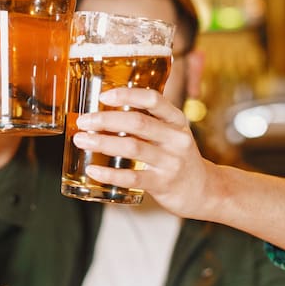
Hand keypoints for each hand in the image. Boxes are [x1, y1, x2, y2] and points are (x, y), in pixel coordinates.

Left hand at [71, 87, 212, 217]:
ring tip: (81, 140)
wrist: (203, 190)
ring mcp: (171, 162)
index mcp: (176, 120)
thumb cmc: (176, 156)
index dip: (127, 95)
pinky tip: (92, 170)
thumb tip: (104, 109)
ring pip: (132, 148)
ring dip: (102, 142)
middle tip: (83, 121)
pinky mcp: (163, 184)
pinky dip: (109, 173)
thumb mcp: (170, 133)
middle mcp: (176, 138)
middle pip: (138, 123)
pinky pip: (132, 178)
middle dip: (105, 120)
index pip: (153, 100)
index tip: (104, 96)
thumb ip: (147, 121)